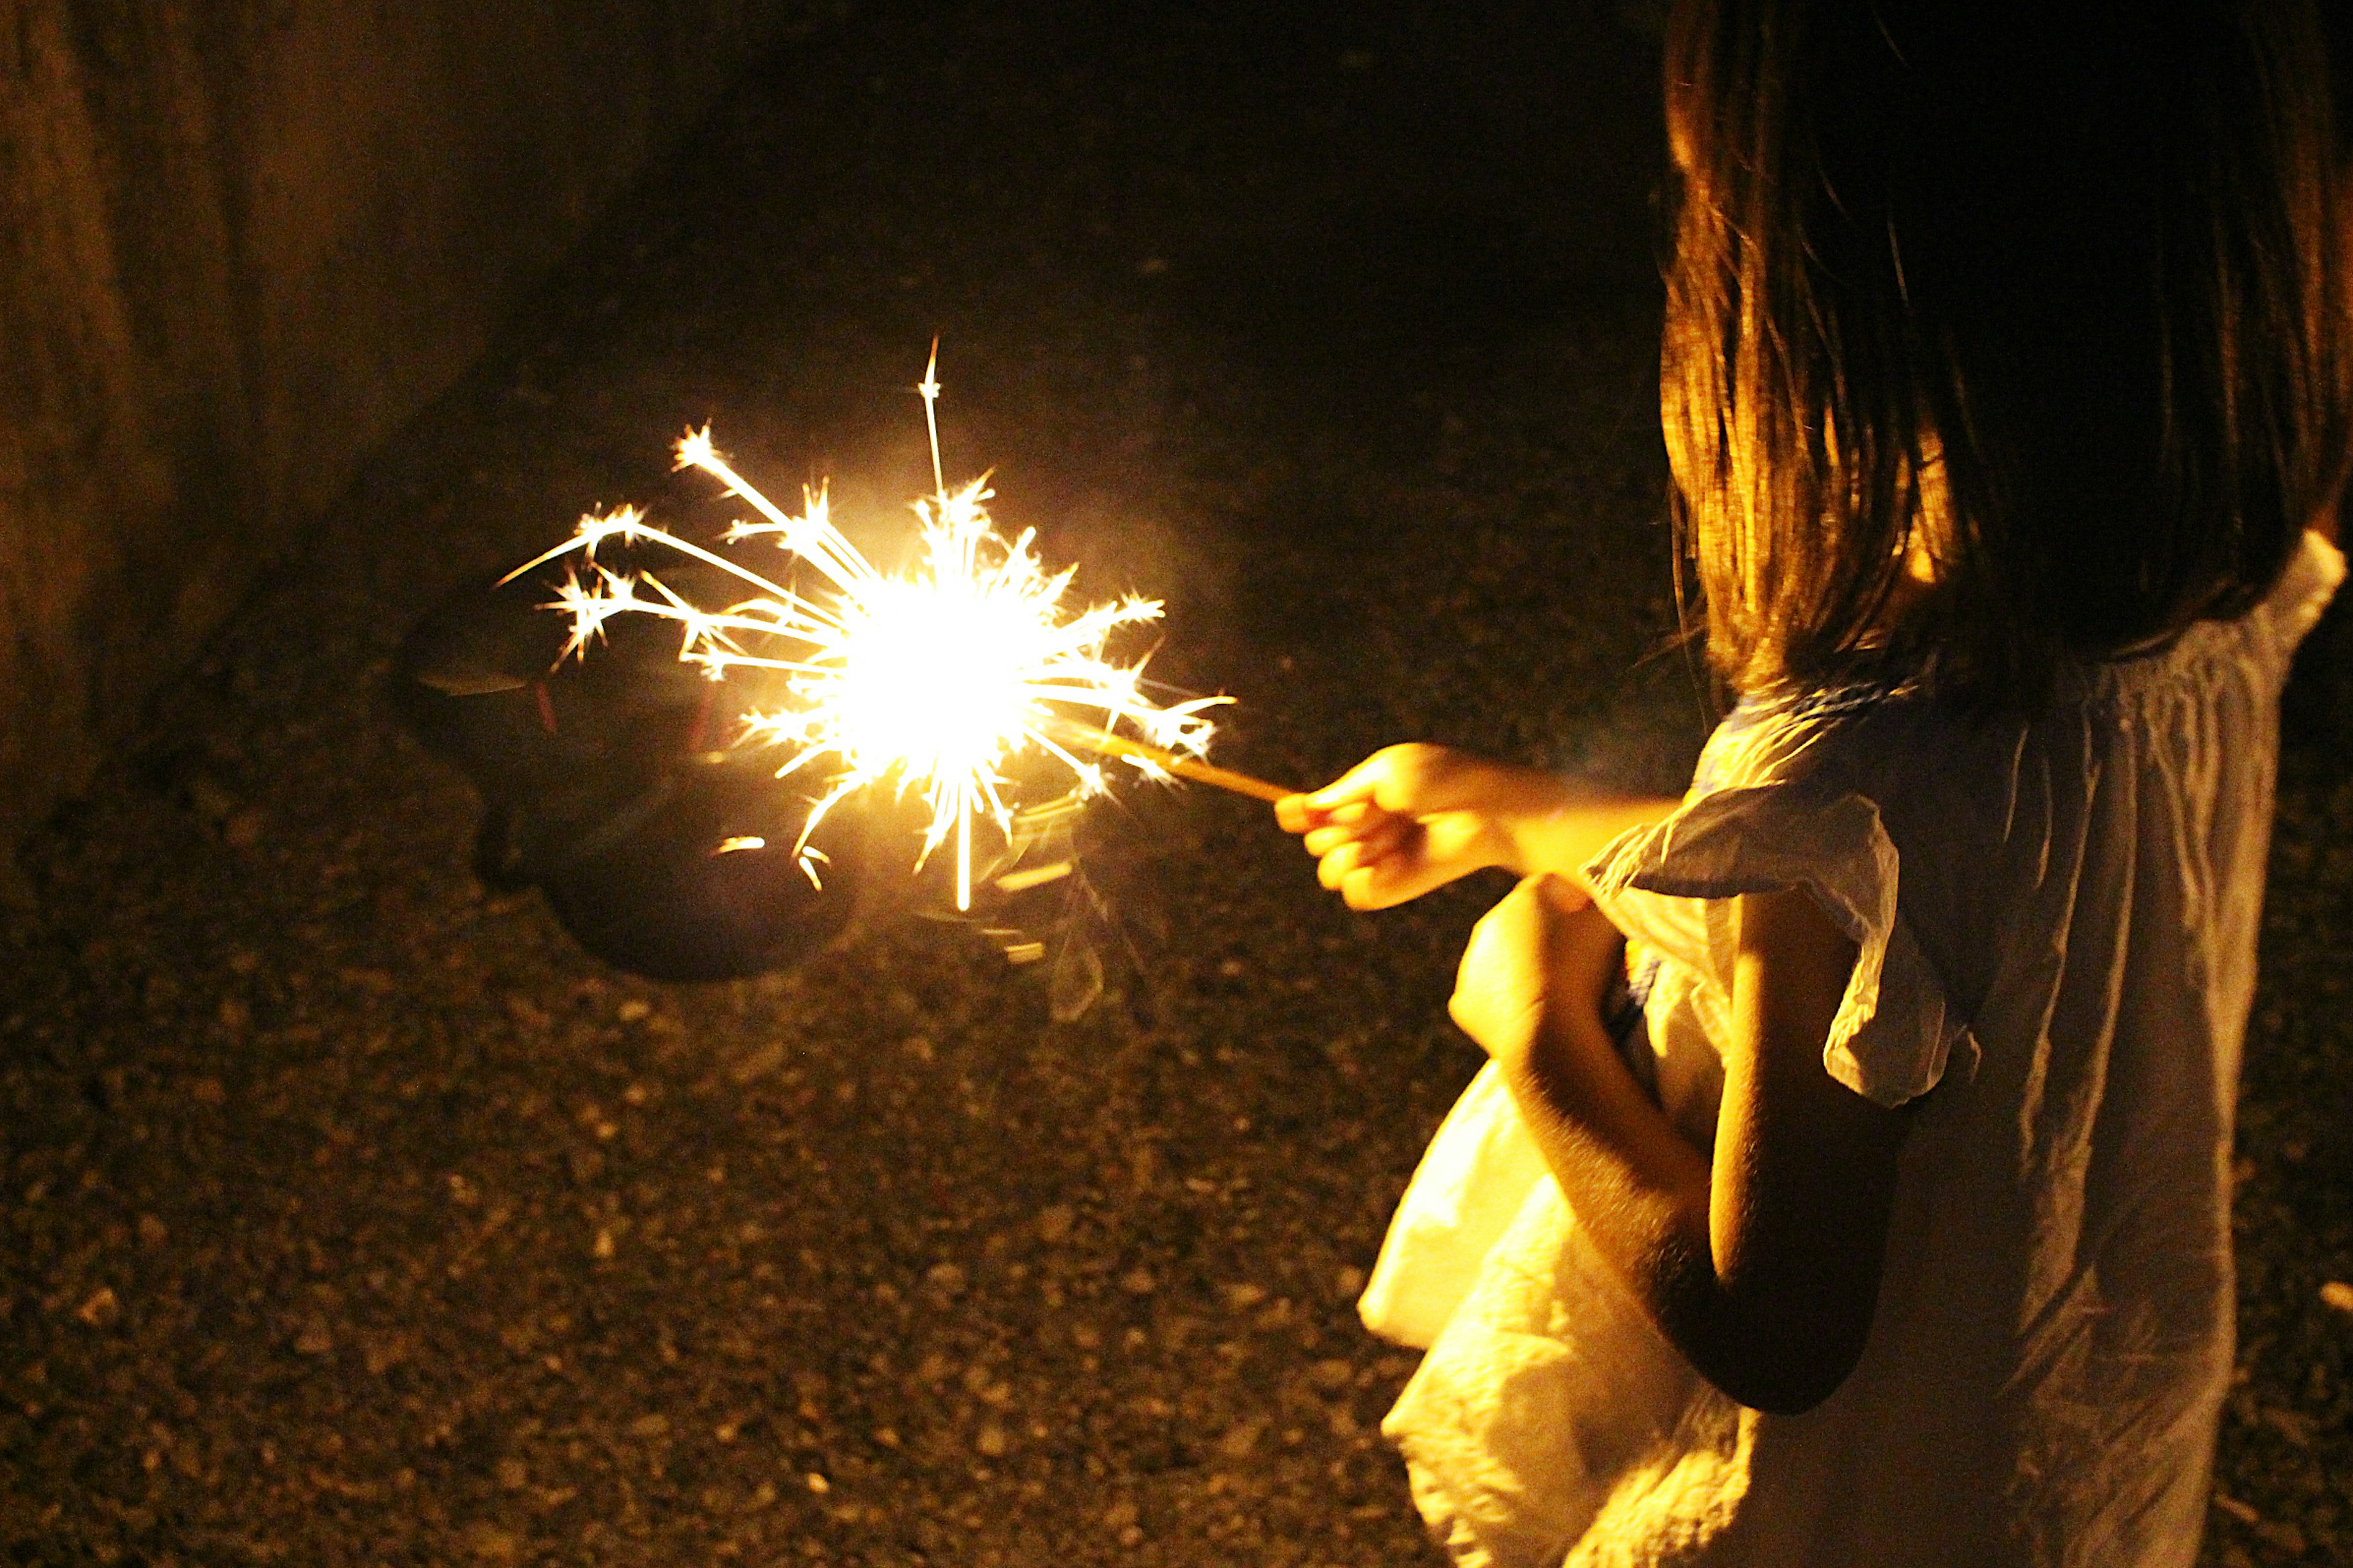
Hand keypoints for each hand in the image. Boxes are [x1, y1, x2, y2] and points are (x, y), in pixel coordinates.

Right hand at [1274, 744, 1525, 908]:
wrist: (1487, 809)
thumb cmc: (1443, 780)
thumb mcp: (1385, 771)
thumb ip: (1341, 792)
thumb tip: (1300, 808)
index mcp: (1359, 801)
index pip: (1308, 814)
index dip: (1296, 815)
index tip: (1291, 810)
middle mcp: (1363, 833)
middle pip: (1315, 843)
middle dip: (1340, 828)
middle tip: (1380, 813)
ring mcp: (1377, 862)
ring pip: (1329, 873)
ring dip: (1352, 853)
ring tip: (1389, 838)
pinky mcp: (1393, 888)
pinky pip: (1355, 895)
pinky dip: (1365, 879)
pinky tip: (1390, 863)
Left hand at [1448, 874, 1626, 1077]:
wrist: (1546, 1031)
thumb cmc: (1580, 971)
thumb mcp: (1609, 927)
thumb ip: (1607, 906)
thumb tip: (1602, 907)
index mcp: (1525, 898)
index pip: (1553, 888)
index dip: (1575, 904)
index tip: (1591, 928)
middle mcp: (1490, 923)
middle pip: (1523, 921)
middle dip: (1545, 935)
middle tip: (1573, 963)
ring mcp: (1473, 963)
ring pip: (1501, 957)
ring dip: (1522, 967)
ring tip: (1552, 992)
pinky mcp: (1465, 1000)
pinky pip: (1488, 994)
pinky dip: (1505, 1001)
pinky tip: (1529, 1015)